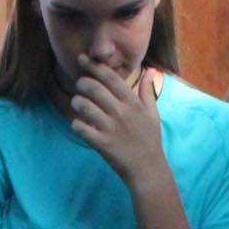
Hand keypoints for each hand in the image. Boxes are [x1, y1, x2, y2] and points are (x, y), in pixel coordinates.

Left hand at [70, 61, 169, 193]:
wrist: (148, 169)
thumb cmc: (150, 140)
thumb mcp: (152, 113)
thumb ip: (147, 91)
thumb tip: (149, 70)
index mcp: (132, 103)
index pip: (110, 78)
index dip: (94, 66)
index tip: (82, 59)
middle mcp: (121, 112)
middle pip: (95, 89)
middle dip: (82, 82)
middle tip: (80, 84)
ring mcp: (111, 128)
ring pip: (85, 107)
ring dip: (77, 102)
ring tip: (77, 103)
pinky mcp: (103, 144)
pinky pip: (82, 129)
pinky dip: (76, 124)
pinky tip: (77, 124)